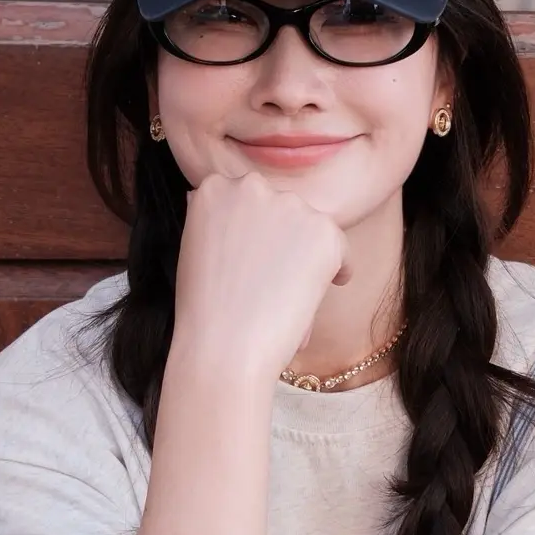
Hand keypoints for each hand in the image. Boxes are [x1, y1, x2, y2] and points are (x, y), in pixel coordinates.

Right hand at [170, 167, 349, 384]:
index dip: (258, 228)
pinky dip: (338, 271)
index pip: (248, 196)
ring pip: (311, 227)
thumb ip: (217, 222)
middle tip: (276, 276)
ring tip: (289, 291)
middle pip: (281, 208)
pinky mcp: (324, 231)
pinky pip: (341, 250)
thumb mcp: (193, 250)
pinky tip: (317, 293)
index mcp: (214, 188)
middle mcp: (252, 187)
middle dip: (284, 237)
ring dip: (308, 254)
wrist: (224, 347)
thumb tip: (233, 214)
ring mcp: (290, 206)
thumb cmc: (205, 311)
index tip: (258, 255)